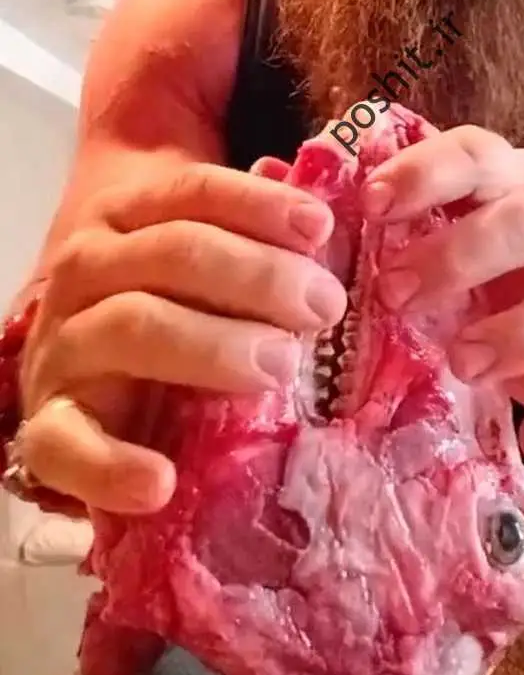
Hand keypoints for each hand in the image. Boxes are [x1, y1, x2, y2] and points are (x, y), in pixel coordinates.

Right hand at [18, 160, 346, 513]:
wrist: (79, 383)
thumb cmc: (166, 312)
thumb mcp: (204, 271)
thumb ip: (255, 245)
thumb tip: (324, 229)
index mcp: (127, 217)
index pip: (193, 192)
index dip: (259, 205)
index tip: (321, 228)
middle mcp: (87, 268)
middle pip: (174, 252)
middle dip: (257, 276)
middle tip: (323, 308)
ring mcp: (63, 345)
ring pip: (133, 325)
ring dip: (213, 345)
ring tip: (280, 368)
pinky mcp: (47, 426)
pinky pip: (68, 443)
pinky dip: (113, 465)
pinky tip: (161, 482)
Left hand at [361, 124, 523, 461]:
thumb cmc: (485, 279)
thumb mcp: (434, 238)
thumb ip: (367, 215)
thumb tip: (272, 173)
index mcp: (510, 183)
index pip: (477, 153)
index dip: (426, 171)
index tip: (372, 202)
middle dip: (459, 254)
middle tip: (394, 293)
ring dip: (516, 333)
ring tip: (461, 363)